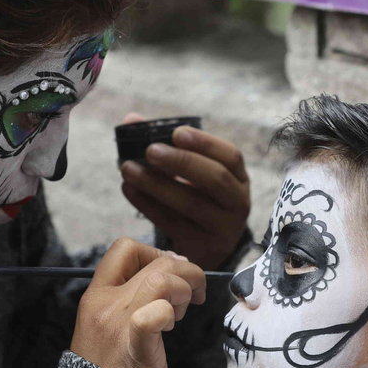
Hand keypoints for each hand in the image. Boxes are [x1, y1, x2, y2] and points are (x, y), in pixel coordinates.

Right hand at [71, 238, 205, 367]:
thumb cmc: (109, 363)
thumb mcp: (108, 319)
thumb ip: (131, 293)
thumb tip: (172, 263)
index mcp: (97, 294)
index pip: (125, 248)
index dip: (155, 252)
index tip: (170, 272)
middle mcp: (105, 303)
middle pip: (155, 261)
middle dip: (184, 271)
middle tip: (191, 295)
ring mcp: (119, 324)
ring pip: (160, 279)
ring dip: (183, 290)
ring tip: (180, 313)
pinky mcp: (136, 348)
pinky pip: (151, 317)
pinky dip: (166, 313)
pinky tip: (169, 324)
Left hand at [120, 113, 250, 269]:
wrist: (206, 246)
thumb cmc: (195, 197)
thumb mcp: (190, 173)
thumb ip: (164, 143)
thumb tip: (132, 120)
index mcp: (239, 178)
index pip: (231, 156)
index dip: (205, 143)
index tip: (176, 133)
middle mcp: (238, 202)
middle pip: (215, 179)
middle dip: (181, 162)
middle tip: (150, 151)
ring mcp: (223, 228)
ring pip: (192, 204)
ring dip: (157, 184)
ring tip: (128, 169)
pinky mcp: (203, 247)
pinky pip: (173, 223)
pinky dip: (147, 204)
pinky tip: (129, 189)